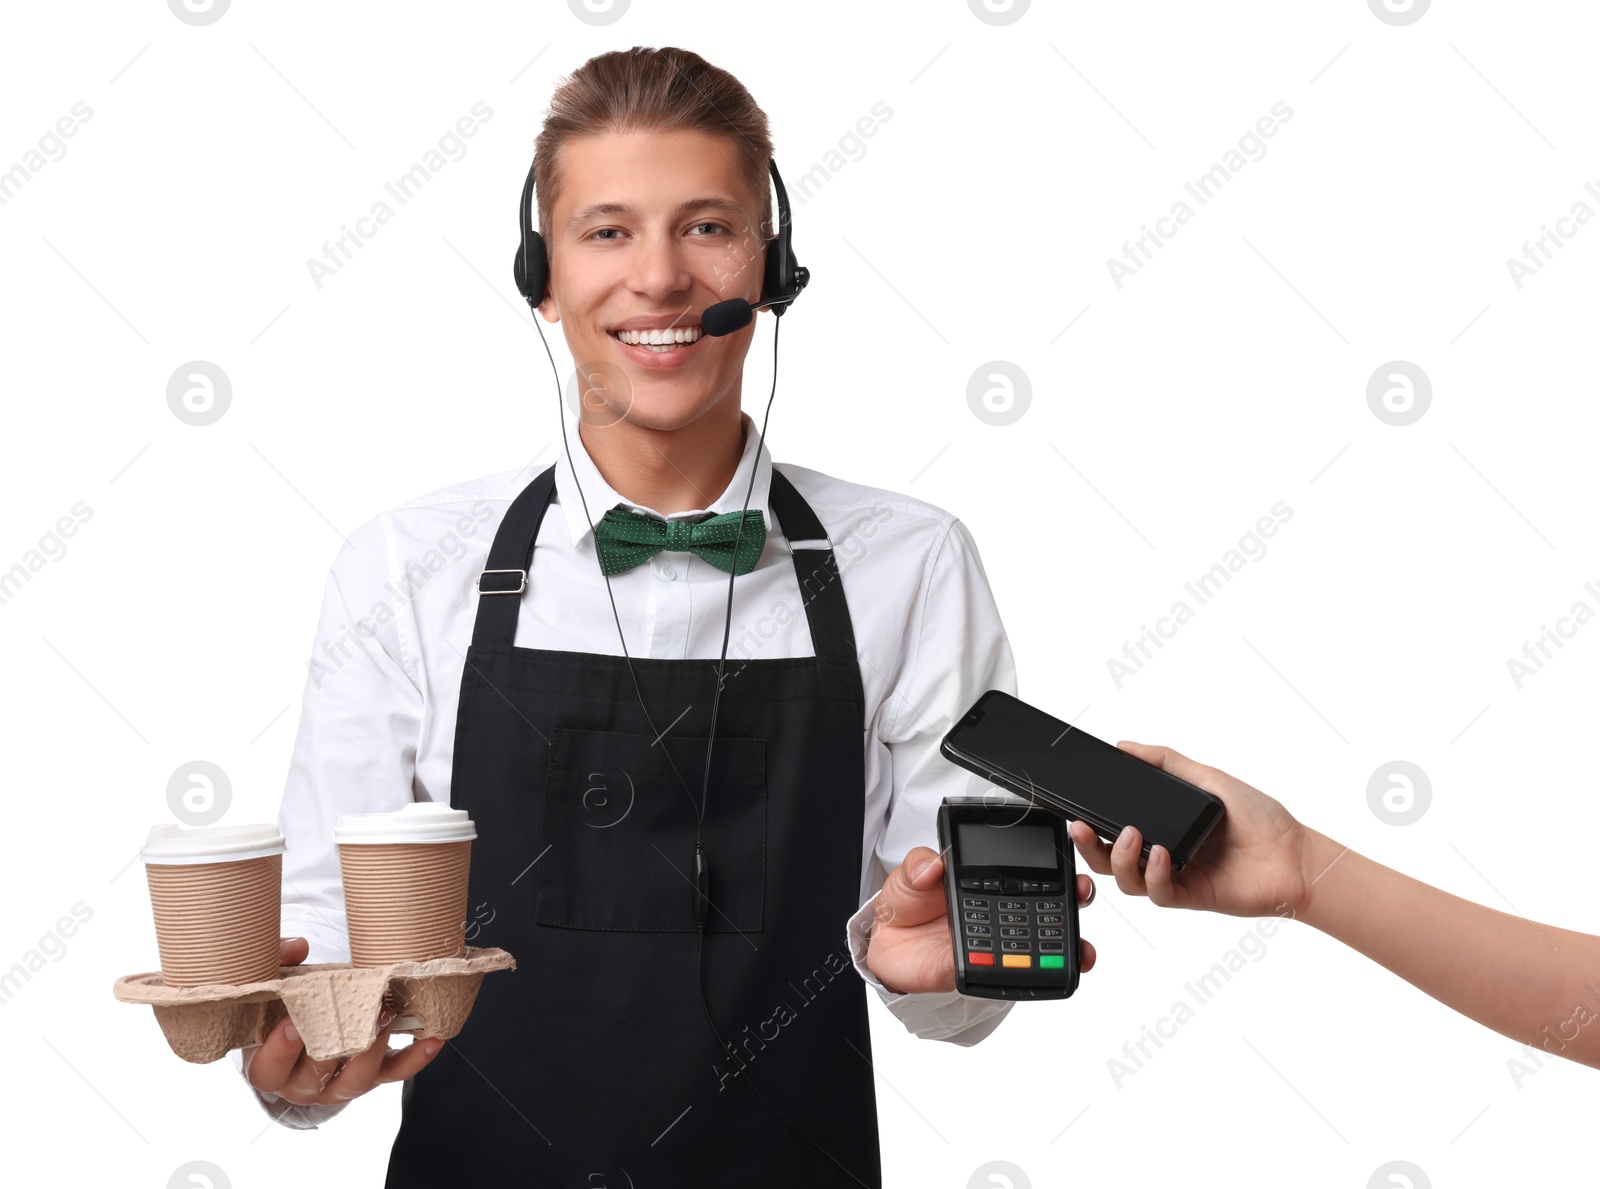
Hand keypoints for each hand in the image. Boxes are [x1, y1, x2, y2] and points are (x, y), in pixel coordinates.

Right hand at [242, 937, 443, 1106]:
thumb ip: (277, 965)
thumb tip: (299, 946)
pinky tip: (431, 1040)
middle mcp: (303, 1085)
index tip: (292, 1024)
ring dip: (373, 1048)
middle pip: (316, 1075)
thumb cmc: (284, 1010)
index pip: (269, 1067)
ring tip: (386, 1015)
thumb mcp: (272, 988)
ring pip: (358, 1078)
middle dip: (334, 1045)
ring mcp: (340, 1085)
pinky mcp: (374, 1078)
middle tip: (348, 1015)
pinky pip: (395, 1073)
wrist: (306, 1038)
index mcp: (270, 1068)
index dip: (280, 1049)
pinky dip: (415, 1058)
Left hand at [864, 846, 1097, 994]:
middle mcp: (999, 911)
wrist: (886, 943)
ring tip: (1079, 946)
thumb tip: (932, 864)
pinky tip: (1024, 971)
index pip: (1028, 871)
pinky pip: (1000, 974)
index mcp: (986, 882)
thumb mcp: (908, 874)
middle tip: (1081, 893)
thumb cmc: (907, 903)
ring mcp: (994, 942)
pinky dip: (1015, 974)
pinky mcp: (978, 970)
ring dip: (1063, 945)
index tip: (1068, 860)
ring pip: (1037, 944)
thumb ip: (918, 865)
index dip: (1053, 865)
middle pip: (1047, 906)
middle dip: (1073, 901)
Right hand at [1066, 742, 1315, 918]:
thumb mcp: (1208, 778)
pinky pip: (1157, 893)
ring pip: (1125, 880)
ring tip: (1133, 837)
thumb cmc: (1259, 818)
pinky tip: (1161, 854)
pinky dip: (1152, 874)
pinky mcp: (1189, 896)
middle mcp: (1161, 852)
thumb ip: (1166, 761)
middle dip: (1088, 845)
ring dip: (1120, 858)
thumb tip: (1125, 745)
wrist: (1295, 855)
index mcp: (1161, 826)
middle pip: (1108, 858)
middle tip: (1082, 827)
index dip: (1090, 822)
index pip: (1113, 827)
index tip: (1076, 807)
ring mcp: (1173, 876)